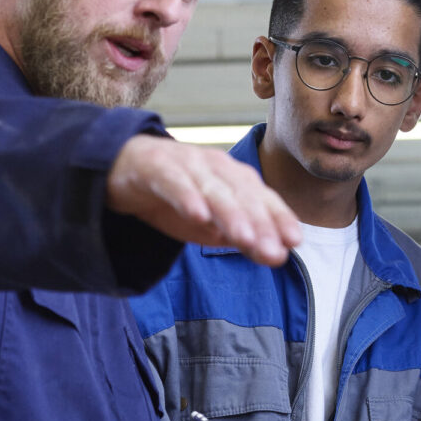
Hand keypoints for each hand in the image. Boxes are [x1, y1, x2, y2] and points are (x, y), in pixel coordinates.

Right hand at [107, 135, 302, 267]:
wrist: (126, 170)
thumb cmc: (178, 198)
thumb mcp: (213, 225)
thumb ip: (245, 239)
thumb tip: (279, 255)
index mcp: (234, 179)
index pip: (262, 198)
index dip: (279, 218)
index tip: (295, 241)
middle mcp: (216, 167)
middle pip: (242, 194)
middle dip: (259, 222)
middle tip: (271, 251)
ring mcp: (187, 164)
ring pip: (213, 189)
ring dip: (230, 213)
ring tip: (244, 239)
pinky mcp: (157, 166)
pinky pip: (175, 182)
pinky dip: (187, 197)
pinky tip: (197, 216)